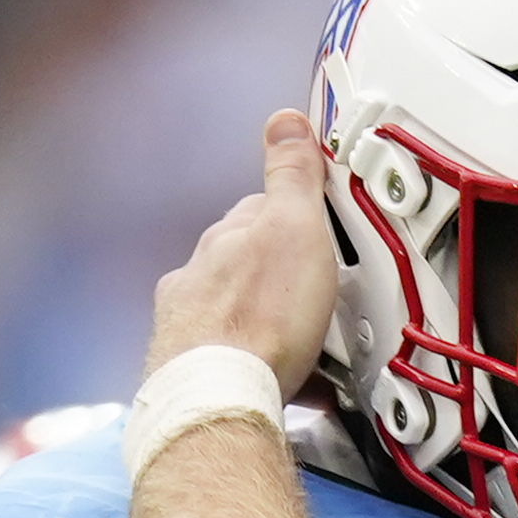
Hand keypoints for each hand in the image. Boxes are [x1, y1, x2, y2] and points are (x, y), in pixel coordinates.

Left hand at [149, 107, 338, 391]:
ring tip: (311, 341)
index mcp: (226, 240)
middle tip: (322, 288)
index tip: (316, 222)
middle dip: (280, 273)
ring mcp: (195, 325)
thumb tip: (284, 121)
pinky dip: (263, 365)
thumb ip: (290, 175)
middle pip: (248, 262)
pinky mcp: (199, 371)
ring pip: (242, 312)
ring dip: (272, 321)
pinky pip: (239, 359)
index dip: (294, 215)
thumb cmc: (258, 319)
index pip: (260, 209)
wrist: (220, 396)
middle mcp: (200, 278)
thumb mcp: (293, 228)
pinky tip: (291, 381)